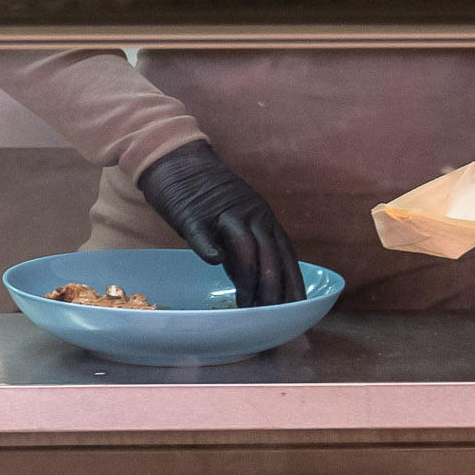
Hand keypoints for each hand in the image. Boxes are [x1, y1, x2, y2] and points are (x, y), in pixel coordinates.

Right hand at [136, 138, 302, 307]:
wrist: (176, 161)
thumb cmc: (204, 198)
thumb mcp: (233, 224)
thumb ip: (243, 253)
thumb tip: (254, 287)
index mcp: (262, 217)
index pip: (284, 253)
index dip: (293, 280)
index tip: (298, 306)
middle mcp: (250, 214)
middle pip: (269, 253)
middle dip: (274, 287)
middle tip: (273, 313)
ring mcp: (222, 213)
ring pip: (244, 247)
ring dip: (248, 278)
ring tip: (246, 304)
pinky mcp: (193, 214)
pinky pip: (204, 234)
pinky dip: (210, 249)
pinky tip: (215, 263)